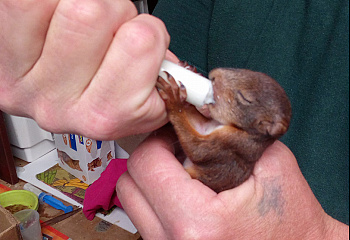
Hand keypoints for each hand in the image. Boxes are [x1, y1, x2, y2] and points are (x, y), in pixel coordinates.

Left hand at [0, 0, 172, 139]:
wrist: (39, 76)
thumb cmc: (97, 79)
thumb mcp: (138, 93)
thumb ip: (168, 81)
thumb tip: (202, 86)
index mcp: (108, 117)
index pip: (144, 42)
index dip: (149, 32)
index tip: (136, 45)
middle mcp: (62, 109)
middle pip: (101, 14)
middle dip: (115, 11)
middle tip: (104, 32)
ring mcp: (25, 82)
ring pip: (74, 5)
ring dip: (85, 3)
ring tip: (76, 26)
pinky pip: (32, 0)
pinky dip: (50, 1)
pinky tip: (49, 21)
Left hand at [117, 126, 348, 238]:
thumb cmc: (291, 220)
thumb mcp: (273, 166)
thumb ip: (234, 134)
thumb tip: (199, 117)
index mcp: (198, 222)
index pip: (147, 164)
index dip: (159, 139)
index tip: (177, 133)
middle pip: (129, 183)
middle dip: (152, 157)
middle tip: (178, 149)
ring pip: (131, 201)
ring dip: (151, 179)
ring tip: (181, 172)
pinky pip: (144, 217)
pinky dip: (156, 198)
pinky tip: (184, 192)